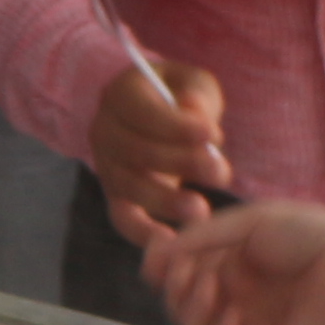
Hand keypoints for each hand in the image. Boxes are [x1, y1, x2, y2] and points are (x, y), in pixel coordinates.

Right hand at [91, 54, 233, 243]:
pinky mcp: (116, 195)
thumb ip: (196, 95)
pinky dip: (142, 233)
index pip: (142, 111)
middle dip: (180, 163)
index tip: (212, 135)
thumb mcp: (193, 83)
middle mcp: (104, 129)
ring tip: (201, 210)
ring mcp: (106, 165)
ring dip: (165, 200)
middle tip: (220, 172)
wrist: (159, 116)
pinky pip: (122, 217)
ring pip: (128, 187)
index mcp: (121, 93)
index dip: (176, 125)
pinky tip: (172, 241)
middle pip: (135, 151)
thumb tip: (192, 110)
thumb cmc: (181, 97)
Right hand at [147, 201, 324, 324]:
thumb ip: (199, 240)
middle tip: (189, 272)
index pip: (182, 274)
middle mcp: (238, 300)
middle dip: (177, 288)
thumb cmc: (313, 235)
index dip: (165, 265)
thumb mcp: (247, 225)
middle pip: (182, 305)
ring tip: (211, 288)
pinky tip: (233, 312)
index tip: (158, 250)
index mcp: (234, 268)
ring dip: (192, 310)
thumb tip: (149, 261)